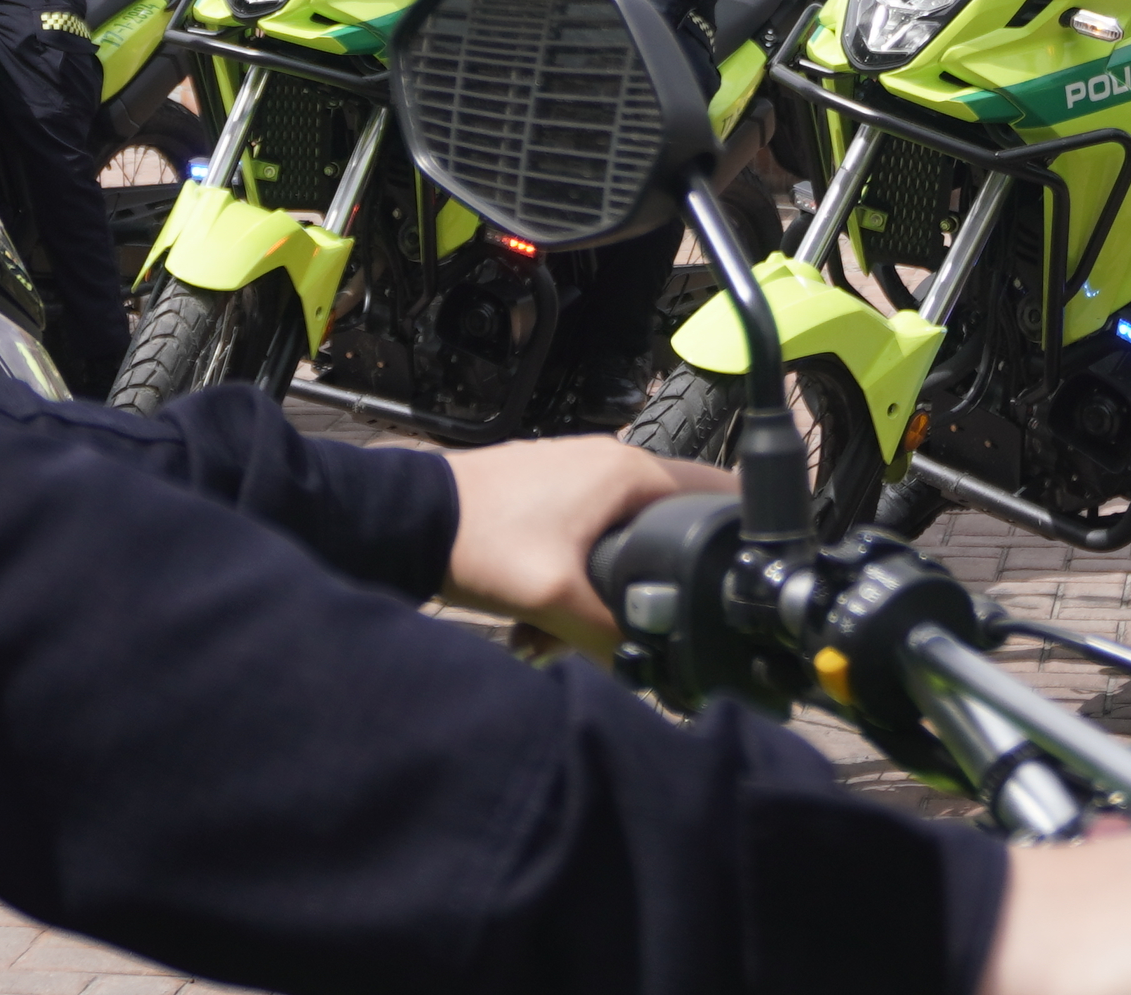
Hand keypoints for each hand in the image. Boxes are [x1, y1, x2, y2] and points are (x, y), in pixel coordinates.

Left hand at [437, 434, 727, 657]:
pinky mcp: (549, 490)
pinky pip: (587, 538)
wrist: (408, 520)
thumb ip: (611, 636)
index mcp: (629, 472)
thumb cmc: (479, 543)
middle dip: (652, 583)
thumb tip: (651, 669)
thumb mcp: (552, 599)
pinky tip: (536, 621)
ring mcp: (578, 471)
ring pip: (622, 540)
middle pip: (667, 528)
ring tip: (554, 636)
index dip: (722, 549)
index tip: (719, 595)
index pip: (714, 500)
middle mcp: (612, 460)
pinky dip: (571, 579)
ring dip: (599, 592)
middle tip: (629, 630)